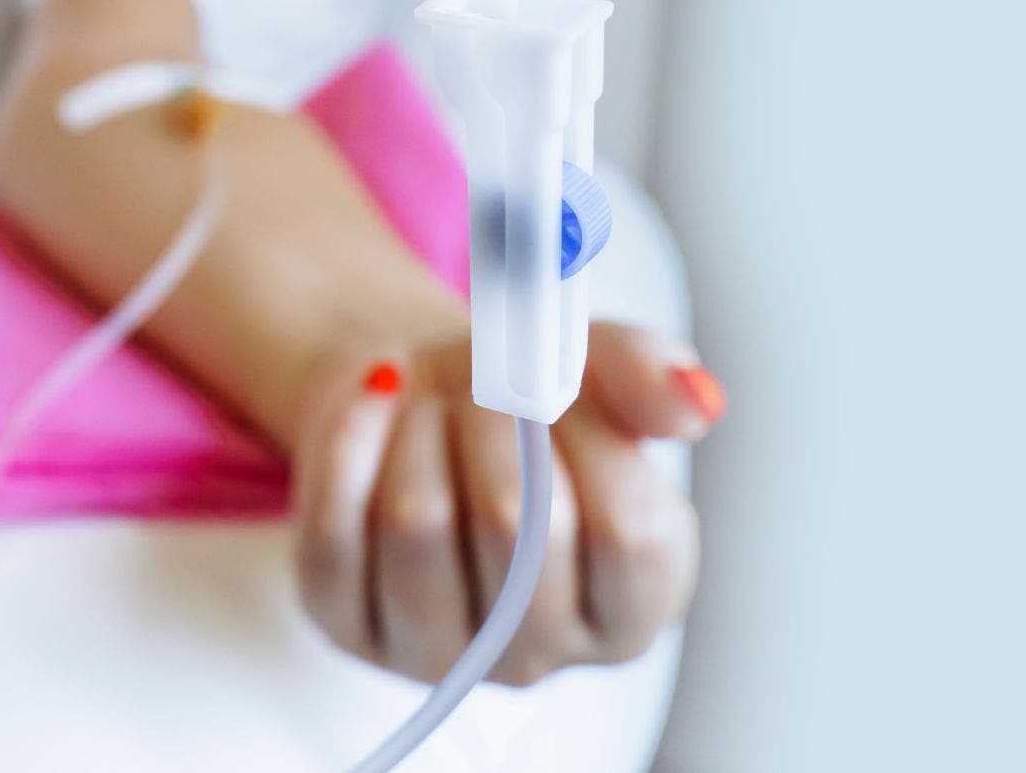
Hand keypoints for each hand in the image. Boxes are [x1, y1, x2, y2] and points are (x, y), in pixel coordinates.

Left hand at [290, 320, 719, 685]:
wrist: (416, 402)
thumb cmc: (519, 408)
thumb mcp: (595, 371)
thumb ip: (650, 378)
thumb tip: (693, 404)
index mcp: (629, 608)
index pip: (628, 535)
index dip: (593, 440)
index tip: (563, 385)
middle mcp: (536, 654)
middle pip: (516, 527)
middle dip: (494, 422)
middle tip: (483, 382)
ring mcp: (434, 653)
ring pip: (418, 525)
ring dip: (419, 431)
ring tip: (428, 402)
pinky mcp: (344, 625)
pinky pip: (332, 533)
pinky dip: (347, 445)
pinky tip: (369, 406)